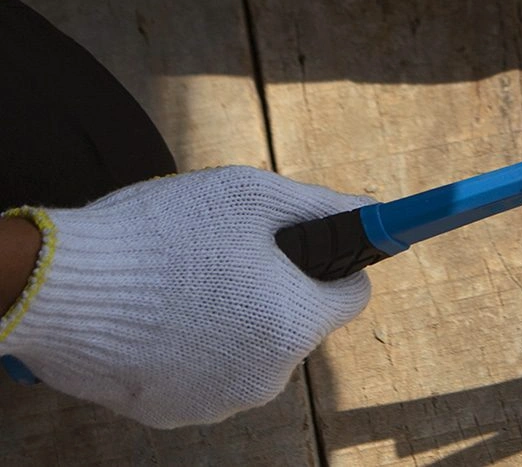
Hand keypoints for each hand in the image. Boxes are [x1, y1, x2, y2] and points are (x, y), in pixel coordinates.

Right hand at [0, 167, 370, 427]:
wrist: (60, 287)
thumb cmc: (162, 232)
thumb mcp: (252, 196)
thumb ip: (322, 207)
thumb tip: (371, 211)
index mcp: (296, 322)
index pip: (352, 293)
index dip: (332, 262)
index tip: (305, 247)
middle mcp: (269, 375)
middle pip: (299, 321)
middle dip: (276, 289)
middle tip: (226, 256)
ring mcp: (221, 401)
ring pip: (252, 348)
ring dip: (233, 318)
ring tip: (184, 283)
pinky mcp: (174, 413)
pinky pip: (206, 371)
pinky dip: (192, 346)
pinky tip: (159, 316)